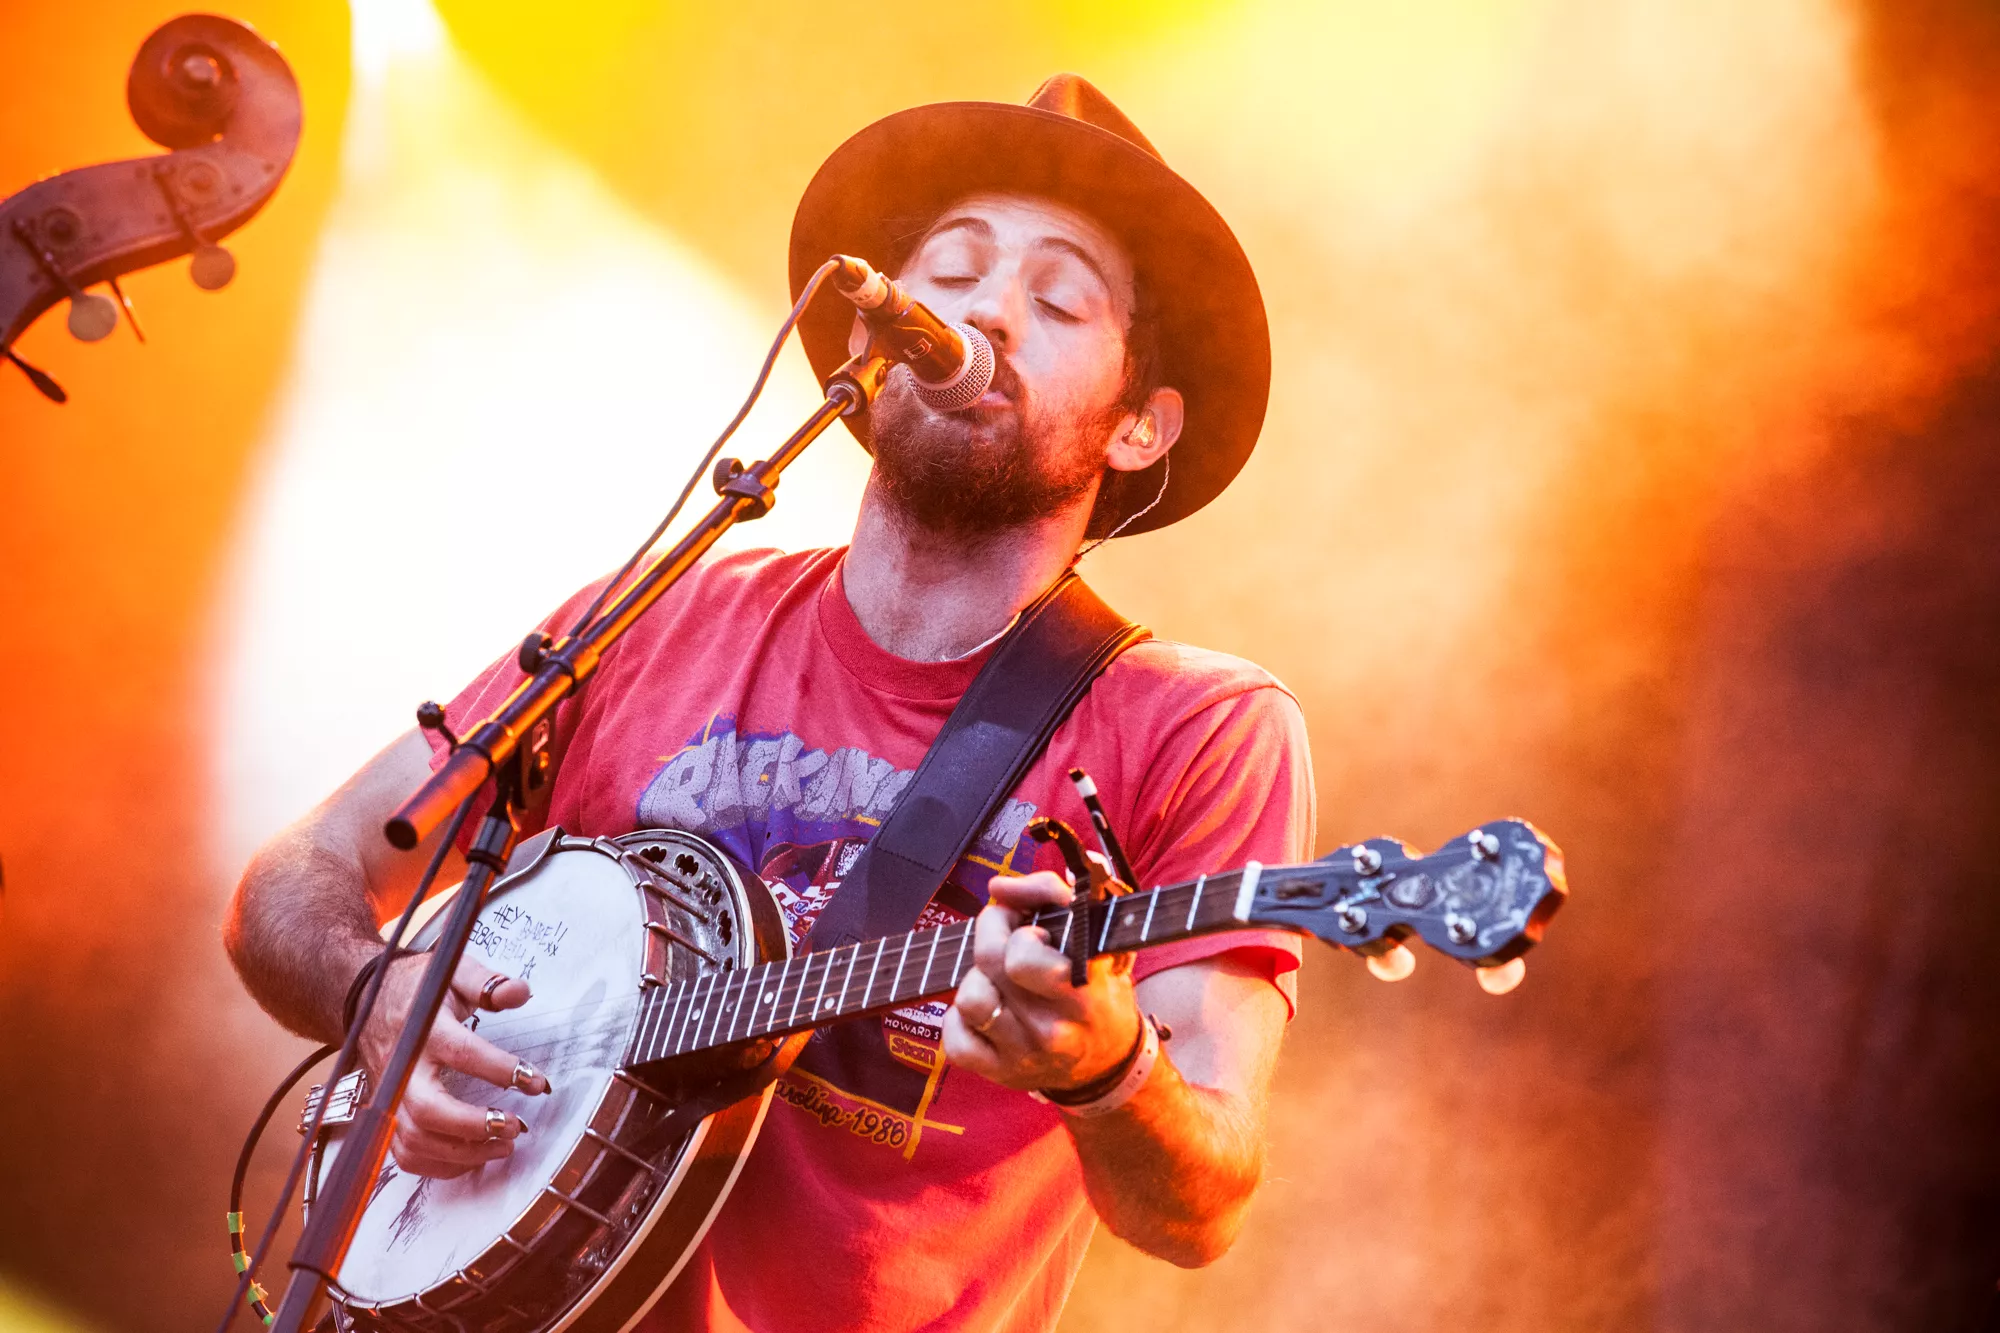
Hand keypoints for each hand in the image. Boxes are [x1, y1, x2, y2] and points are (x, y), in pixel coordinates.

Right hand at [358, 953, 550, 1178]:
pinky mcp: (388, 1115)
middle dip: (474, 1125)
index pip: (462, 1053)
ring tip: (505, 1145)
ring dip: (463, 1152)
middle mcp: (403, 1069)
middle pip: (430, 1110)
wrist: (370, 1002)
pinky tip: (475, 1158)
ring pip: (417, 1140)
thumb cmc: (419, 989)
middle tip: (516, 1125)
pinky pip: (406, 1155)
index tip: (536, 1082)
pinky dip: (440, 1165)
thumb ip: (487, 983)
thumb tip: (520, 992)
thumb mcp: (453, 972)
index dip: (501, 1070)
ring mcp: (391, 1097)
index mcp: (423, 1030)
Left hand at [942, 871, 1142, 1093]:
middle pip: (990, 961)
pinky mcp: (1000, 1073)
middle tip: (1006, 932)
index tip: (1030, 925)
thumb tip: (998, 888)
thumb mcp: (1098, 936)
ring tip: (997, 978)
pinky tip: (986, 1012)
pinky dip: (960, 1021)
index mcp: (1082, 989)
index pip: (1024, 952)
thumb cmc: (1099, 990)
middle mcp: (1054, 1026)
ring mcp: (1025, 1053)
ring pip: (970, 999)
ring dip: (976, 978)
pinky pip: (954, 1040)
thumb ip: (1053, 895)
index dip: (1018, 925)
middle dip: (991, 931)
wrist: (1108, 1063)